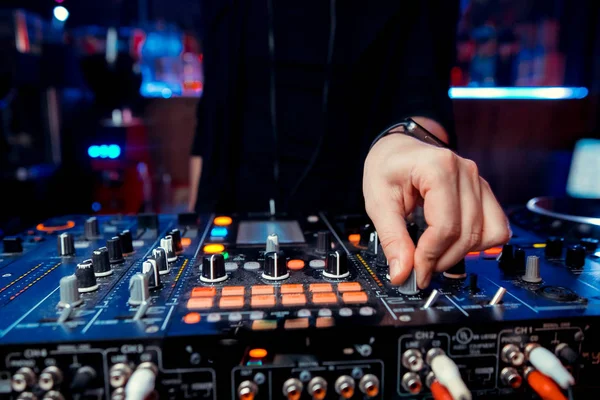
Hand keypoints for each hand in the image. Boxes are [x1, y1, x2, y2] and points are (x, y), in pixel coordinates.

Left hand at [363, 133, 509, 288]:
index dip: (430, 256)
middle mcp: (466, 172)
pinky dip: (477, 244)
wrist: (398, 149)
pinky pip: (495, 228)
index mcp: (439, 168)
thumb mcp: (378, 202)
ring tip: (434, 255)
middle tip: (420, 270)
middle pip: (467, 233)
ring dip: (460, 254)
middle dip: (442, 259)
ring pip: (486, 234)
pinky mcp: (483, 192)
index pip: (446, 226)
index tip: (414, 272)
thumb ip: (392, 238)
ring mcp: (479, 181)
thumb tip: (402, 273)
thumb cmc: (387, 167)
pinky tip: (453, 243)